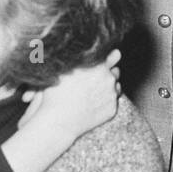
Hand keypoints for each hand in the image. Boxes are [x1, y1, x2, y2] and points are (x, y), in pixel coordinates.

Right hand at [4, 51, 121, 171]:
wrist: (58, 120)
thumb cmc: (56, 92)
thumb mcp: (65, 68)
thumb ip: (80, 57)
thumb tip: (90, 51)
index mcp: (98, 64)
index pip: (113, 55)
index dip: (108, 59)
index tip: (104, 62)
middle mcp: (108, 78)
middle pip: (116, 71)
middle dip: (107, 74)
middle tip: (94, 80)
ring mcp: (112, 94)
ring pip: (116, 86)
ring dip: (108, 87)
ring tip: (92, 93)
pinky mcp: (112, 108)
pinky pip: (113, 101)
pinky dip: (106, 101)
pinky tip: (93, 103)